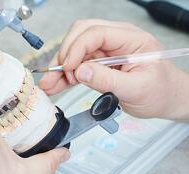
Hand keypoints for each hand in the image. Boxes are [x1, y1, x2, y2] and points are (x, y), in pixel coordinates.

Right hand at [39, 19, 188, 119]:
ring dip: (60, 66)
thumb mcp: (136, 89)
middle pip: (80, 34)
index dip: (77, 48)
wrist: (164, 98)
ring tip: (50, 83)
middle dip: (66, 54)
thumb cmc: (159, 91)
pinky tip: (55, 84)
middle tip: (60, 76)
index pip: (96, 33)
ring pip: (74, 49)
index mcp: (130, 39)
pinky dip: (65, 75)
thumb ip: (108, 80)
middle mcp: (116, 40)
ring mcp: (106, 51)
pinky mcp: (99, 63)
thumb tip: (80, 71)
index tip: (69, 68)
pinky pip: (77, 65)